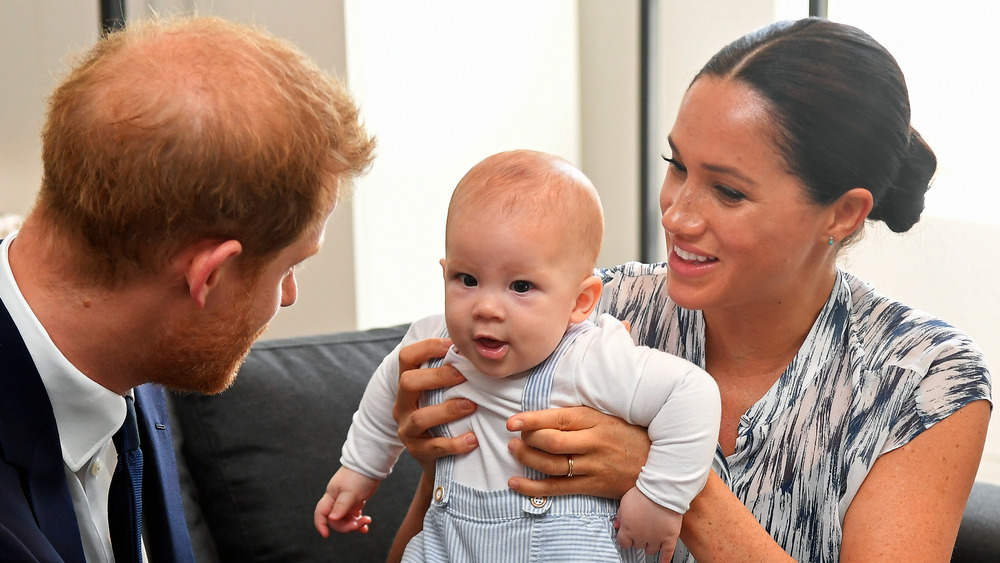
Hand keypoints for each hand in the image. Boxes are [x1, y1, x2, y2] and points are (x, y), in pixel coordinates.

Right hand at [314, 467, 378, 536]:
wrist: (370, 465)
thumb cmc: (358, 476)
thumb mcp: (350, 492)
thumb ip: (341, 506)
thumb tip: (332, 519)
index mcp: (331, 496)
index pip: (321, 513)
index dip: (321, 524)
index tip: (326, 535)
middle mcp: (336, 501)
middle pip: (335, 520)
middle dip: (346, 526)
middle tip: (359, 524)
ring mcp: (346, 502)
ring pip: (346, 519)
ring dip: (355, 524)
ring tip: (366, 521)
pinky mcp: (355, 502)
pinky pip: (354, 516)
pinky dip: (359, 521)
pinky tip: (366, 525)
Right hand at [393, 337, 477, 472]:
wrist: (439, 462)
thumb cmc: (446, 418)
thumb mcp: (442, 393)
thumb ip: (451, 372)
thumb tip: (476, 345)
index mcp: (407, 386)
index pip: (406, 357)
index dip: (426, 347)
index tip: (451, 345)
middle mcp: (402, 405)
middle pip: (407, 382)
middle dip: (437, 376)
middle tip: (463, 375)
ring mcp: (407, 430)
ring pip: (419, 417)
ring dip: (448, 410)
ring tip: (472, 406)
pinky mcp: (418, 453)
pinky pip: (434, 447)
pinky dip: (455, 443)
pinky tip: (473, 439)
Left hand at [505, 406, 649, 498]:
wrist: (659, 464)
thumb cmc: (629, 435)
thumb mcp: (607, 416)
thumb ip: (579, 416)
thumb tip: (545, 413)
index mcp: (595, 421)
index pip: (558, 418)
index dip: (532, 420)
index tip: (513, 422)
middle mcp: (593, 443)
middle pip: (552, 443)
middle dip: (527, 440)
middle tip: (514, 437)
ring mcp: (593, 467)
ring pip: (551, 465)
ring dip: (527, 459)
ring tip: (513, 451)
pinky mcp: (592, 486)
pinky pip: (557, 489)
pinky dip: (533, 487)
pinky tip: (515, 483)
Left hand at [615, 487, 680, 561]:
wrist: (662, 490)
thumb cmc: (643, 494)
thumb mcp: (624, 502)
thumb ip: (620, 516)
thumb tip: (617, 525)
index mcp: (628, 529)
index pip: (623, 543)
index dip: (626, 539)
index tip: (628, 538)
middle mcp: (640, 537)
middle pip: (637, 545)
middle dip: (639, 539)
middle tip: (642, 532)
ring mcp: (655, 539)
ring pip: (651, 550)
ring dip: (650, 546)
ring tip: (651, 539)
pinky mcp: (669, 538)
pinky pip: (667, 553)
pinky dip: (665, 560)